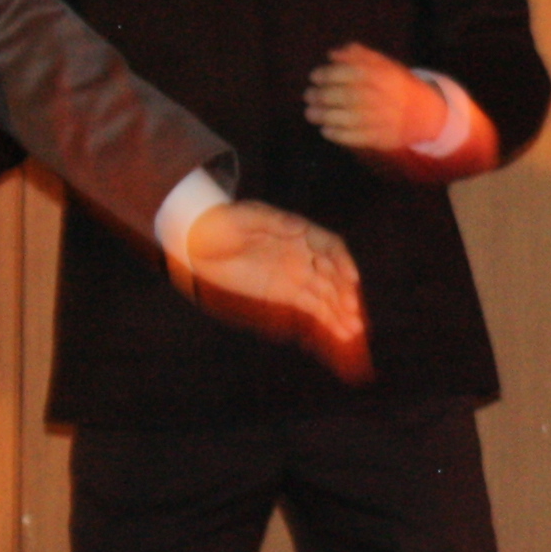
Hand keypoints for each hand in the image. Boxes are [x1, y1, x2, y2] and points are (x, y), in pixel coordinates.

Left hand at [177, 198, 370, 380]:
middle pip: (333, 276)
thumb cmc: (219, 223)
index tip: (350, 280)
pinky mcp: (287, 294)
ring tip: (352, 334)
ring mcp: (297, 275)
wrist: (197, 241)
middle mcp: (304, 254)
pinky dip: (327, 321)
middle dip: (345, 296)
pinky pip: (313, 308)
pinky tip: (339, 335)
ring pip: (327, 295)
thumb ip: (271, 222)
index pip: (330, 246)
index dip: (343, 263)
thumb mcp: (241, 217)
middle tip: (353, 317)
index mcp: (298, 232)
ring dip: (341, 313)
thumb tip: (299, 228)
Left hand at [306, 43, 449, 154]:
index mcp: (382, 76)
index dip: (327, 74)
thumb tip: (332, 54)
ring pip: (348, 119)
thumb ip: (358, 55)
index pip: (350, 73)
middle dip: (322, 96)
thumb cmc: (394, 84)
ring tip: (311, 113)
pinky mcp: (381, 138)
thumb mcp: (383, 64)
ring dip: (324, 116)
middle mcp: (382, 97)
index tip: (314, 77)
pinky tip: (325, 130)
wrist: (422, 112)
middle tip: (308, 96)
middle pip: (346, 96)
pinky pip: (356, 138)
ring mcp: (382, 119)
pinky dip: (337, 135)